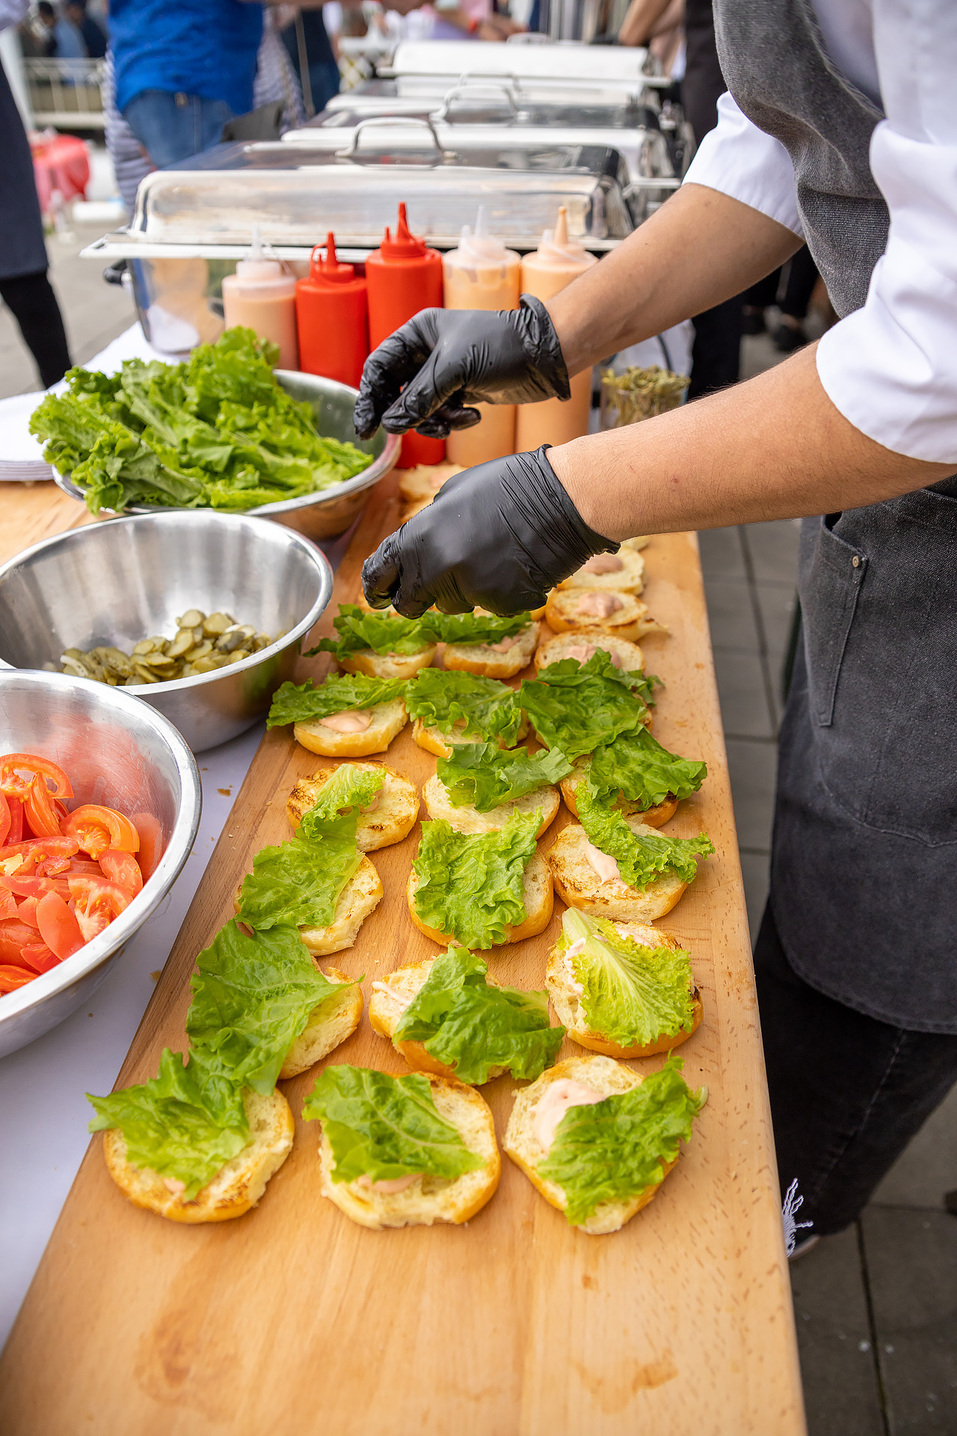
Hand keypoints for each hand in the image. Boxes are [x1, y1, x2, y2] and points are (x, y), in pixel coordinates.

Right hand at [353, 296, 569, 440]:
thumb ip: (419, 398)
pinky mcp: (462, 391)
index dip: (369, 397)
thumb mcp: (454, 369)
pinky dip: (454, 420)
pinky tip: (474, 414)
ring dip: (434, 421)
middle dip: (406, 414)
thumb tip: (391, 425)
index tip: (366, 427)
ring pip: (420, 409)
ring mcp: (445, 373)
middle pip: (397, 393)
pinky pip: (443, 414)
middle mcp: (427, 352)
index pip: (379, 367)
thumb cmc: (501, 346)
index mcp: (418, 334)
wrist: (545, 356)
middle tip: (403, 433)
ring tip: (454, 419)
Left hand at [362, 446, 616, 616]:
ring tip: (489, 556)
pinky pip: (490, 605)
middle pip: (412, 601)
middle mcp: (439, 569)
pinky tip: (514, 565)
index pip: (382, 572)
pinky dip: (498, 591)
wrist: (562, 499)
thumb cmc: (509, 485)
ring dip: (461, 590)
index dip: (376, 586)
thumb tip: (417, 550)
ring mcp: (472, 590)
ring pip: (453, 604)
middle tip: (426, 591)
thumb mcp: (453, 494)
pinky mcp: (502, 605)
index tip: (376, 595)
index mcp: (420, 537)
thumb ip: (428, 527)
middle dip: (416, 596)